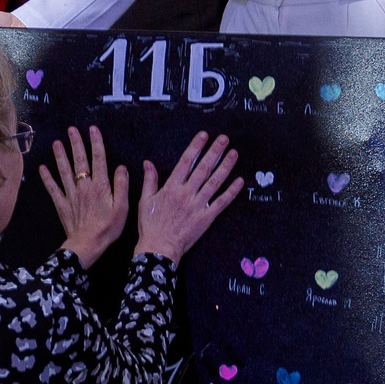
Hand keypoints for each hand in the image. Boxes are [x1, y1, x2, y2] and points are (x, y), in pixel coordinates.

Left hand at [38, 125, 127, 268]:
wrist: (88, 244)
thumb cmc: (108, 228)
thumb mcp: (122, 207)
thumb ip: (121, 185)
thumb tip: (122, 167)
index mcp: (100, 186)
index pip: (98, 159)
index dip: (96, 143)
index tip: (92, 129)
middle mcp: (84, 186)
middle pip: (80, 161)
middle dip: (75, 144)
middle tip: (71, 129)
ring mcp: (71, 195)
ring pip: (64, 171)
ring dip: (60, 156)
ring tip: (56, 143)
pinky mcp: (62, 205)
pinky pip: (53, 189)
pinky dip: (47, 178)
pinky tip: (41, 168)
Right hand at [135, 131, 242, 261]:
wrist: (159, 248)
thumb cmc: (151, 226)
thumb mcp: (145, 200)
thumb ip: (149, 180)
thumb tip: (148, 163)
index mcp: (171, 188)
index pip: (186, 162)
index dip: (196, 147)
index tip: (204, 135)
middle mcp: (186, 194)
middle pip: (203, 168)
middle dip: (215, 151)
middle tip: (224, 138)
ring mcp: (198, 205)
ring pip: (215, 182)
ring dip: (225, 166)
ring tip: (234, 153)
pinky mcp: (206, 218)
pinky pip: (221, 202)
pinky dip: (231, 191)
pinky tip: (239, 181)